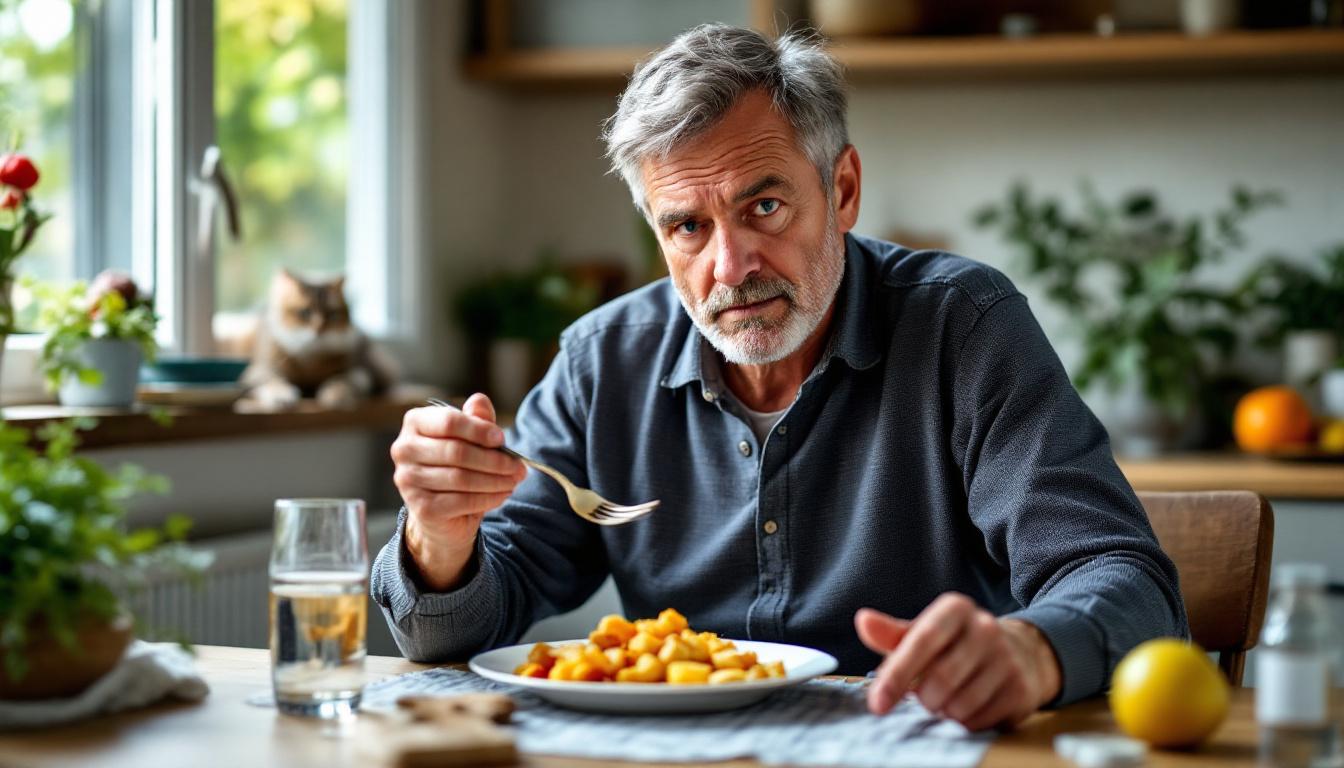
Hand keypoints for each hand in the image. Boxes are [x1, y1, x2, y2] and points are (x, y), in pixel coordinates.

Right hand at [390, 393, 526, 590]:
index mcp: (415, 423)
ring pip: (462, 478)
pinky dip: (488, 498)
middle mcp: (404, 449)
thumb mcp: (470, 436)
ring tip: (514, 480)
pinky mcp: (421, 507)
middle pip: (457, 452)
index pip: (449, 422)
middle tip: (518, 466)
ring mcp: (408, 480)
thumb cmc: (456, 464)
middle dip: (495, 460)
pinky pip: (462, 501)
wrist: (440, 509)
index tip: (502, 438)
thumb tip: (479, 400)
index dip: (479, 430)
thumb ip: (476, 418)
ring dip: (496, 480)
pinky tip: (503, 494)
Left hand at [854, 594, 1061, 730]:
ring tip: (948, 701)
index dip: (897, 675)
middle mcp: (986, 628)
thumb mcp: (925, 633)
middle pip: (940, 680)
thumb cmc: (958, 644)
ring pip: (960, 705)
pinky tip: (970, 707)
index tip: (877, 704)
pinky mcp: (1022, 690)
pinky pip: (981, 720)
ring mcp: (1008, 659)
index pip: (922, 642)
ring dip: (945, 712)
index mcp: (956, 609)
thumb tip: (863, 621)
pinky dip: (966, 723)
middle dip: (924, 699)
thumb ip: (892, 634)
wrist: (1020, 653)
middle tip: (925, 698)